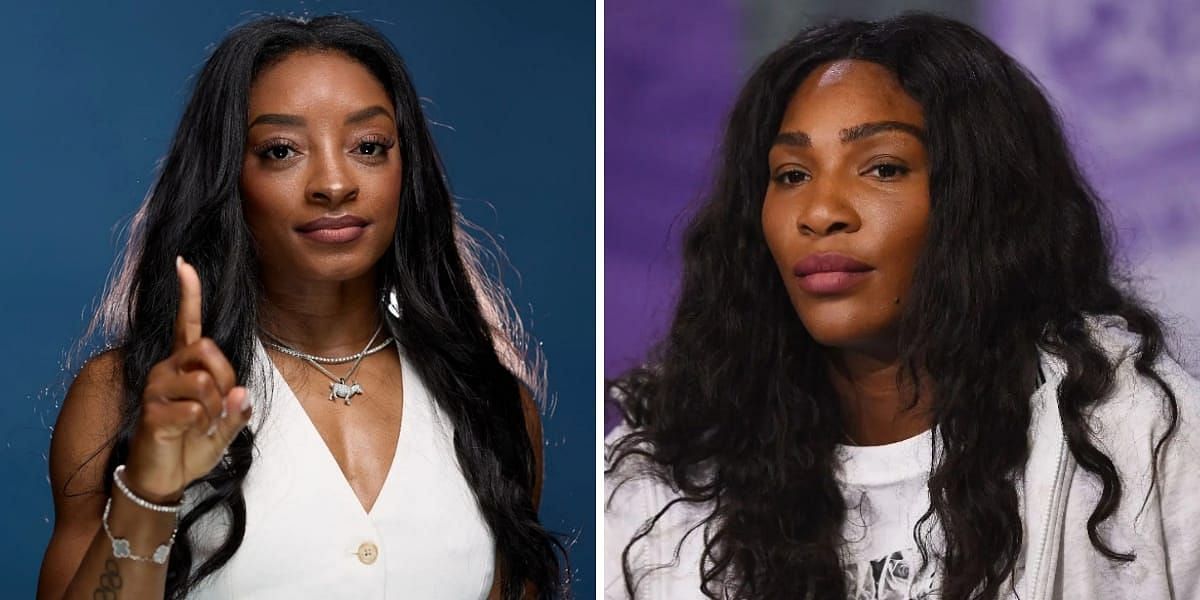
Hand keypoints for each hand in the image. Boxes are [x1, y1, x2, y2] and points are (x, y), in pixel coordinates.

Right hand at [124, 256, 252, 503]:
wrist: (165, 478)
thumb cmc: (193, 445)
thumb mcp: (226, 426)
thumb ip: (237, 408)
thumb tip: (241, 392)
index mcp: (185, 366)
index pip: (186, 324)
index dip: (188, 294)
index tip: (183, 264)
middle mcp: (166, 370)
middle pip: (206, 348)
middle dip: (225, 375)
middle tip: (223, 403)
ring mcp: (156, 390)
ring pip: (204, 381)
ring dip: (216, 407)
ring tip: (206, 425)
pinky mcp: (152, 413)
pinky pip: (193, 409)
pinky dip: (205, 425)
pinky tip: (193, 434)